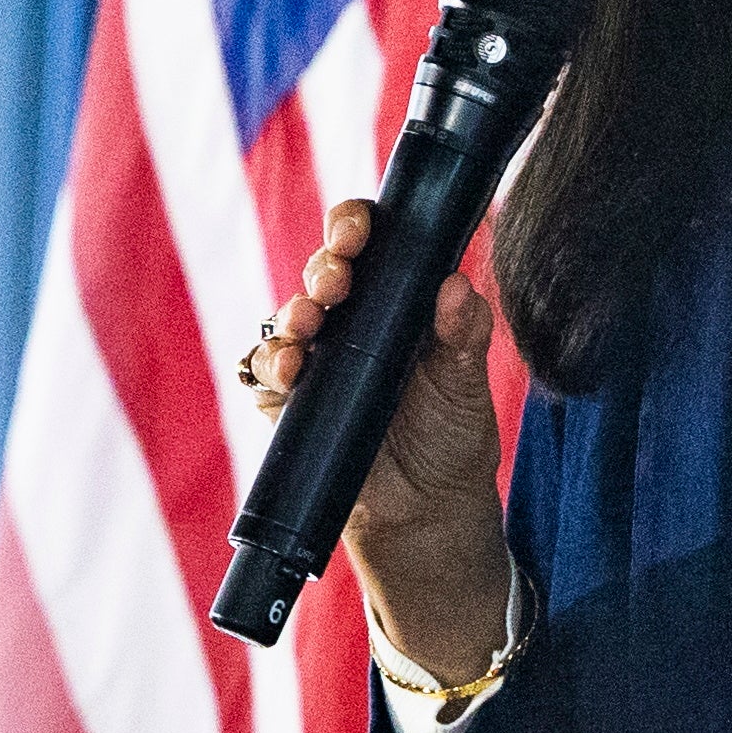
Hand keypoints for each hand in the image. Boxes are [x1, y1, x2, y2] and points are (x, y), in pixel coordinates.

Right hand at [243, 194, 511, 684]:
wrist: (425, 508)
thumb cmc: (450, 433)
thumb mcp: (466, 380)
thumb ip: (465, 331)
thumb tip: (457, 284)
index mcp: (394, 298)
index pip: (367, 241)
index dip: (355, 224)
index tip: (360, 230)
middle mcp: (350, 320)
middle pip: (322, 272)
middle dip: (324, 266)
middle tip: (337, 276)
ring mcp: (316, 358)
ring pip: (289, 318)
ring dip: (294, 314)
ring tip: (308, 325)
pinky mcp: (288, 399)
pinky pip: (265, 370)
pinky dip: (271, 362)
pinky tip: (289, 368)